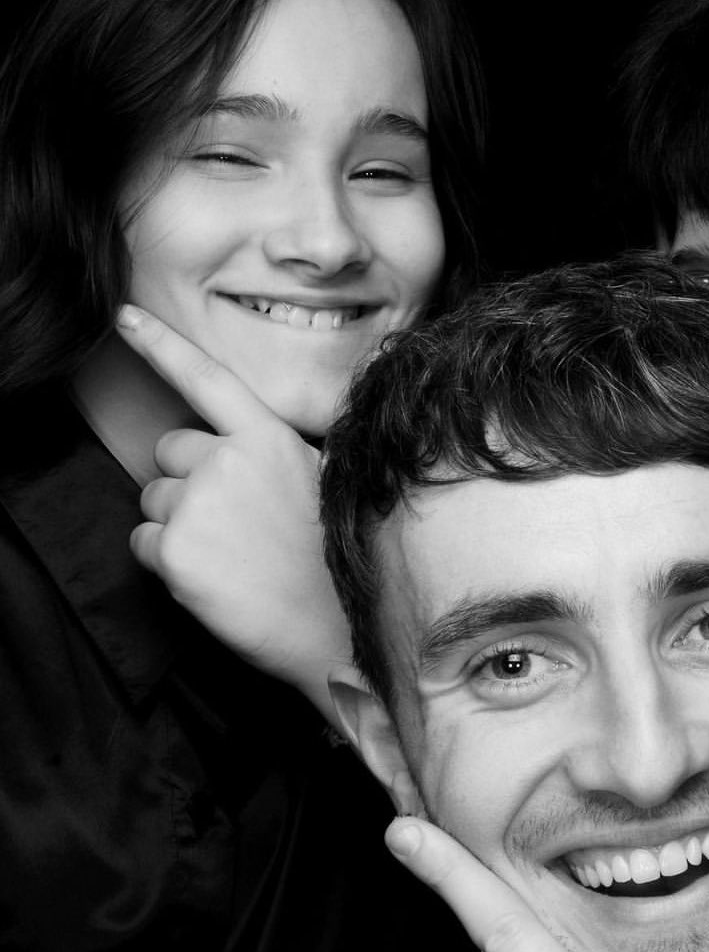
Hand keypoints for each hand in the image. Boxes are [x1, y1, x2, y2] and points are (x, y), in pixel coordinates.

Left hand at [117, 304, 352, 725]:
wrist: (343, 635)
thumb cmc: (339, 567)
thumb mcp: (328, 487)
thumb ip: (277, 457)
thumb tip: (237, 453)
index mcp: (271, 439)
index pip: (208, 379)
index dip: (161, 345)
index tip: (123, 316)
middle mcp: (229, 461)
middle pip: (171, 452)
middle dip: (188, 482)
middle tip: (238, 527)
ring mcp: (198, 505)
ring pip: (154, 500)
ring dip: (180, 527)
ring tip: (235, 559)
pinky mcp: (175, 551)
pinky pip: (144, 544)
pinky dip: (169, 565)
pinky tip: (218, 581)